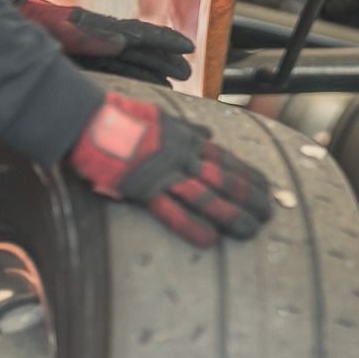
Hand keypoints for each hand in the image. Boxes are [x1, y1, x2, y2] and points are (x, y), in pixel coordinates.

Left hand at [19, 0, 193, 85]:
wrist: (6, 32)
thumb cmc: (30, 30)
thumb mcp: (59, 32)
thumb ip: (89, 37)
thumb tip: (123, 41)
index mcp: (97, 28)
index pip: (139, 34)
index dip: (164, 41)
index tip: (187, 47)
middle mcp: (99, 39)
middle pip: (140, 48)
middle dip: (164, 58)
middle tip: (187, 70)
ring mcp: (92, 51)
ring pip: (132, 60)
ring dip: (155, 69)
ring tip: (177, 79)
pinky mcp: (85, 64)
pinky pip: (118, 70)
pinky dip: (138, 77)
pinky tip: (152, 86)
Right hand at [68, 92, 272, 247]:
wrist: (88, 119)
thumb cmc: (122, 118)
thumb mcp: (161, 117)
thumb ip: (187, 128)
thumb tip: (209, 133)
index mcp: (186, 139)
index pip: (225, 159)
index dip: (248, 173)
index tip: (268, 186)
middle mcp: (181, 156)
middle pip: (223, 178)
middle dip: (249, 196)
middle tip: (270, 212)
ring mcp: (164, 173)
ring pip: (206, 195)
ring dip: (231, 213)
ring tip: (252, 230)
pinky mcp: (144, 189)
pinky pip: (172, 211)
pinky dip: (192, 226)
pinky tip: (211, 240)